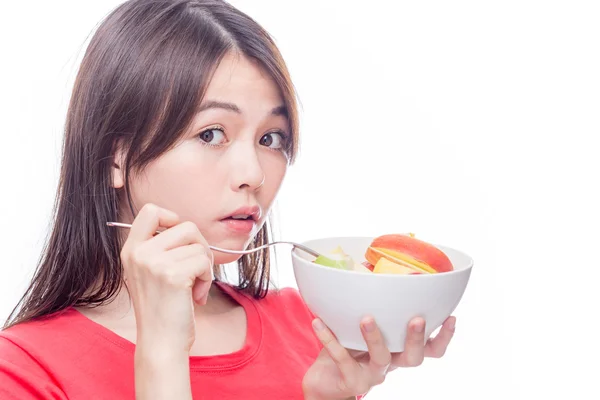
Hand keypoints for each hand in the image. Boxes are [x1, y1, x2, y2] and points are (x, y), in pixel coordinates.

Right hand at [120, 203, 213, 353]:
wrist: (161, 343)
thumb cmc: (164, 308)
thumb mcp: (152, 272)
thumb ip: (161, 248)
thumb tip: (189, 229)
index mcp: (131, 250)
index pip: (151, 210)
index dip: (173, 218)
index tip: (181, 242)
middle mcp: (139, 253)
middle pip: (186, 226)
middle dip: (200, 247)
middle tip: (196, 271)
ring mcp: (154, 262)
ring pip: (199, 245)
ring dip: (205, 267)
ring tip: (194, 287)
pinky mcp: (172, 275)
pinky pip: (204, 261)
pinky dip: (207, 278)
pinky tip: (196, 296)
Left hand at [302, 315, 455, 399]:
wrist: (323, 383)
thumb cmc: (346, 349)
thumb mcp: (360, 327)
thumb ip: (371, 306)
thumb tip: (368, 267)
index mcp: (398, 351)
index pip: (431, 349)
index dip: (443, 337)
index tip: (450, 316)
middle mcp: (390, 365)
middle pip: (414, 358)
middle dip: (417, 338)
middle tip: (416, 320)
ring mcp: (372, 375)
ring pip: (382, 358)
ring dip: (375, 337)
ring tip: (366, 318)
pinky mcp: (351, 381)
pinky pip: (342, 357)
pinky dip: (330, 338)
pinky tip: (318, 322)